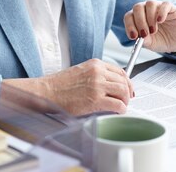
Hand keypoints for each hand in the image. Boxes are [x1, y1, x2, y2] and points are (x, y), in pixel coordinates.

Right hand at [4, 59, 133, 115]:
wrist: (47, 92)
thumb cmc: (60, 84)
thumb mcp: (81, 71)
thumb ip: (97, 75)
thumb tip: (112, 85)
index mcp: (95, 64)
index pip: (120, 71)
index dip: (127, 81)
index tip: (128, 88)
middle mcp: (98, 72)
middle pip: (124, 81)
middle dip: (128, 92)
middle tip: (126, 100)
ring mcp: (97, 85)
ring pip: (123, 92)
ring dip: (124, 101)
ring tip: (120, 106)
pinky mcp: (96, 100)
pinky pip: (118, 105)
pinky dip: (121, 110)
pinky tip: (116, 112)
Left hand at [124, 0, 175, 52]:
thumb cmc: (160, 40)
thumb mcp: (150, 43)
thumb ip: (144, 40)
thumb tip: (138, 37)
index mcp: (137, 17)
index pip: (129, 16)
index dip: (129, 26)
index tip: (134, 37)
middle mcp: (146, 9)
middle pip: (137, 7)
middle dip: (140, 21)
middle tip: (145, 33)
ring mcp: (158, 6)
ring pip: (150, 4)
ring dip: (150, 18)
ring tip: (154, 30)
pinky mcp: (170, 8)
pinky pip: (165, 5)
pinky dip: (161, 12)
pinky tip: (160, 21)